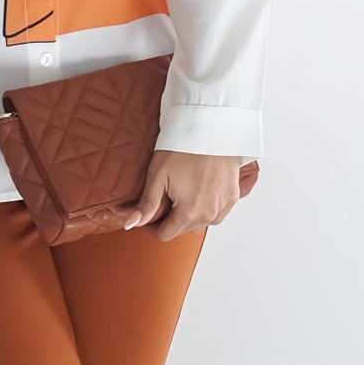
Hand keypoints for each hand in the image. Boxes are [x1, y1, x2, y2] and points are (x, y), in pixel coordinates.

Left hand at [123, 151, 258, 240]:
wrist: (212, 129)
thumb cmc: (184, 149)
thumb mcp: (158, 175)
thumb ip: (147, 204)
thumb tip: (131, 224)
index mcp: (189, 213)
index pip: (166, 235)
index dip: (153, 227)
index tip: (150, 215)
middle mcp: (208, 215)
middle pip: (184, 230)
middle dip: (171, 220)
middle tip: (166, 199)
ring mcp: (223, 206)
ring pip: (201, 223)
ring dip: (191, 215)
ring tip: (183, 194)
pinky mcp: (233, 196)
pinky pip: (217, 213)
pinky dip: (208, 208)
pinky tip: (200, 193)